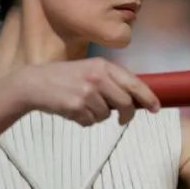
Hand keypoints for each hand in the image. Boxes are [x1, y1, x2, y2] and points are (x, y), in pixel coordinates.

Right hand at [7, 58, 160, 125]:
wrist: (33, 83)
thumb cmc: (66, 78)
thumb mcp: (90, 69)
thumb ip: (111, 80)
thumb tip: (136, 99)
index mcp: (104, 66)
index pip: (135, 83)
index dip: (148, 98)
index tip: (156, 108)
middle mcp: (97, 78)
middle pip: (126, 103)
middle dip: (127, 115)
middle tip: (122, 119)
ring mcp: (86, 93)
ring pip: (106, 115)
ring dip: (99, 116)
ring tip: (84, 106)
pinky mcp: (75, 107)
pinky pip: (90, 122)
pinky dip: (85, 121)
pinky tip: (73, 110)